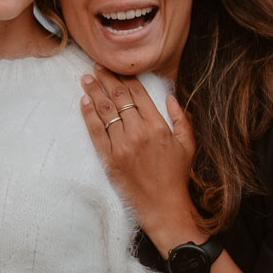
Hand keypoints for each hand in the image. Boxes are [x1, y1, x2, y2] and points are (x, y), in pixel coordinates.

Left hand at [80, 68, 199, 246]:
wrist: (163, 206)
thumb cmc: (177, 176)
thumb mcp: (188, 145)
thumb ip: (182, 119)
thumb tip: (170, 97)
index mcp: (158, 126)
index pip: (137, 93)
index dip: (125, 78)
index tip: (115, 68)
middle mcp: (139, 132)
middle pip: (118, 98)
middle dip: (106, 79)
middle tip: (96, 66)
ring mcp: (122, 145)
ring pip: (105, 111)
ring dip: (94, 91)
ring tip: (86, 78)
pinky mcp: (110, 159)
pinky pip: (96, 132)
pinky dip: (88, 115)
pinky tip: (84, 101)